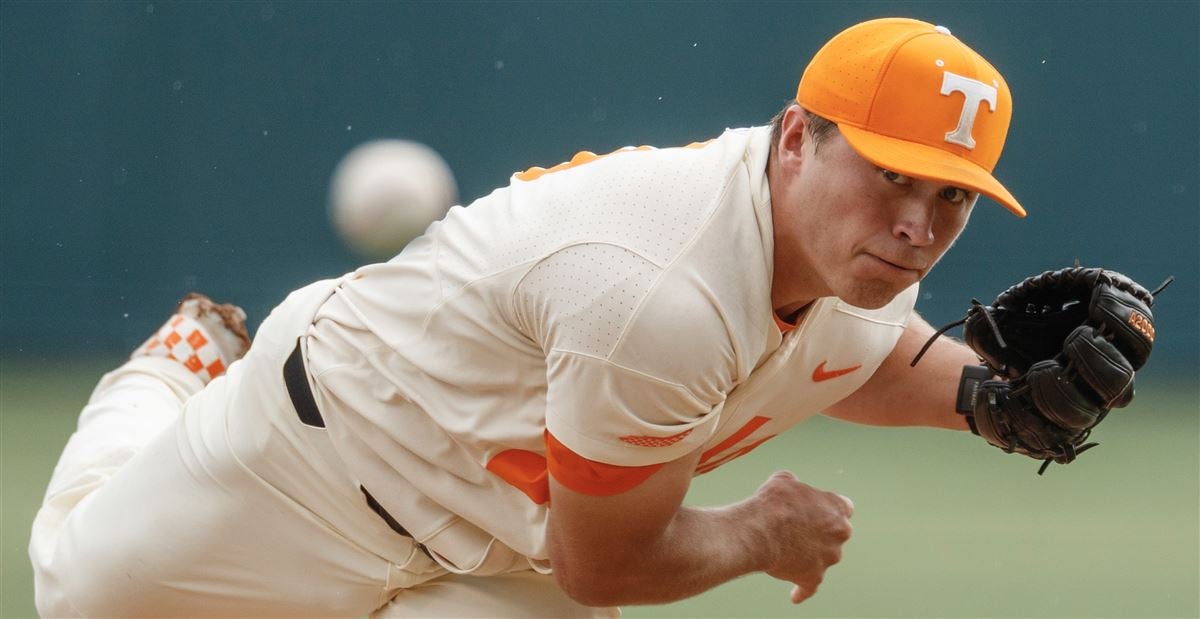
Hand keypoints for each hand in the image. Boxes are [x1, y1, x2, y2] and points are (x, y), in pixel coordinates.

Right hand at [749, 471, 853, 603]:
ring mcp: (829, 557)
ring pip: (823, 558)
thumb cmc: (772, 503)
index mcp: (836, 508)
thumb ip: (795, 485)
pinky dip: (802, 590)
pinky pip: (810, 587)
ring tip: (785, 552)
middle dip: (822, 533)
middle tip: (798, 530)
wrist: (761, 531)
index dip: (830, 509)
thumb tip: (792, 487)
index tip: (819, 512)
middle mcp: (839, 533)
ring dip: (809, 556)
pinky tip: (795, 596)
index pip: (845, 508)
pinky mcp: (814, 577)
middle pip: (836, 534)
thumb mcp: (783, 480)